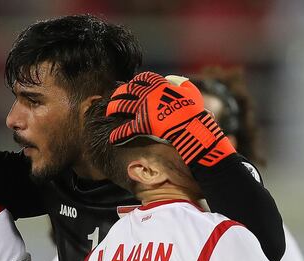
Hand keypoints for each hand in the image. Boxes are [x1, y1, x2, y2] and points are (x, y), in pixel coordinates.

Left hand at [106, 71, 234, 166]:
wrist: (193, 126)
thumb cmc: (194, 110)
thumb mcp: (191, 91)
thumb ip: (182, 84)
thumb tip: (176, 81)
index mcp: (159, 85)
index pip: (143, 78)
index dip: (135, 82)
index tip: (132, 85)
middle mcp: (148, 94)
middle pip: (128, 90)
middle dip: (119, 93)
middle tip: (115, 97)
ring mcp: (143, 109)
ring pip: (122, 105)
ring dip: (113, 108)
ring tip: (108, 112)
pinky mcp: (142, 125)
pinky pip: (126, 129)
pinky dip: (118, 134)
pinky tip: (112, 138)